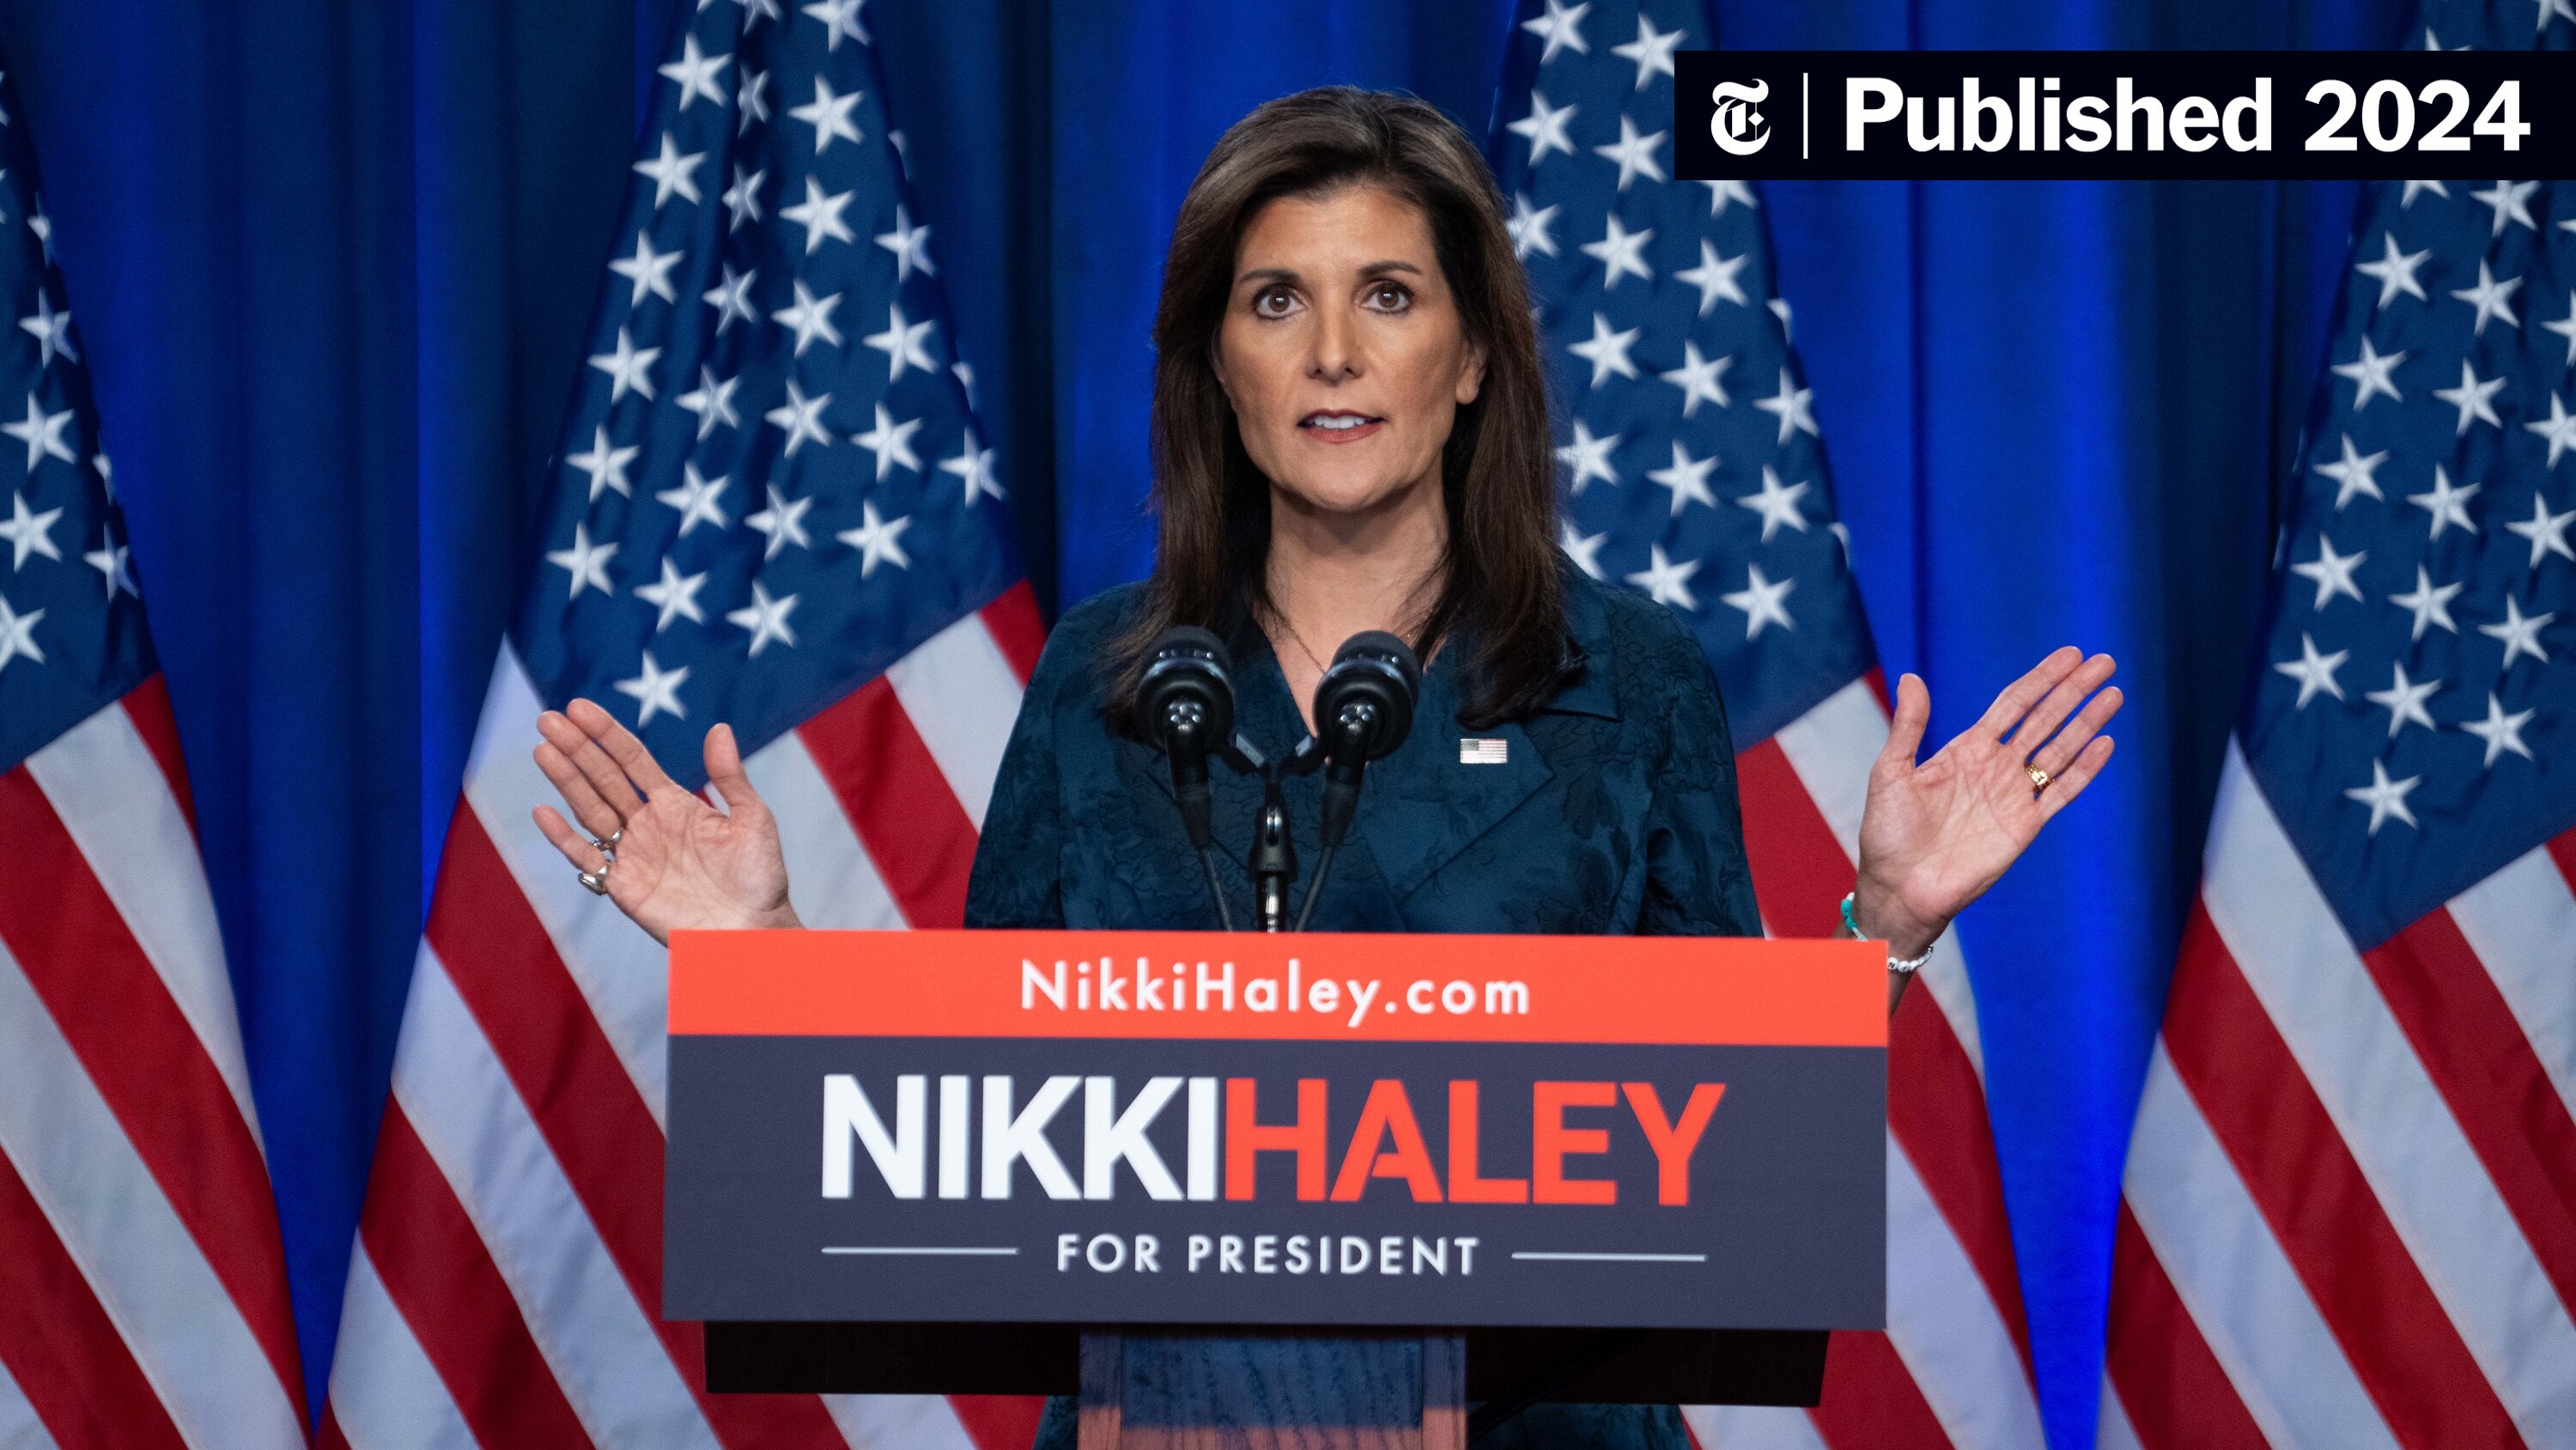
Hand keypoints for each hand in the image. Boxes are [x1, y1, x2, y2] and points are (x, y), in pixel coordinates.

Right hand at [530, 699, 799, 945]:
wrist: (754, 930)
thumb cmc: (759, 876)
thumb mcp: (752, 818)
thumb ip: (730, 776)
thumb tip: (720, 728)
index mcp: (674, 803)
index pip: (632, 760)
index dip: (606, 734)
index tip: (579, 708)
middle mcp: (647, 824)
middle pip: (604, 778)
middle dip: (577, 748)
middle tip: (547, 719)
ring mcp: (632, 854)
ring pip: (590, 809)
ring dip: (566, 780)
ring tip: (543, 749)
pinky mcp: (622, 886)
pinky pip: (587, 857)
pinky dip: (564, 837)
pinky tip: (543, 811)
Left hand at [1852, 647, 2120, 960]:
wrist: (1899, 888)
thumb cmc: (1887, 833)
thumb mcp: (1891, 772)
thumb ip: (1909, 726)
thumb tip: (1913, 677)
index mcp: (1967, 750)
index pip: (2014, 704)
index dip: (2042, 679)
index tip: (2070, 654)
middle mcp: (1996, 768)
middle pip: (2045, 720)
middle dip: (2074, 691)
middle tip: (2105, 661)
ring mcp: (2013, 796)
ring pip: (2060, 751)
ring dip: (2087, 723)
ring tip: (2113, 694)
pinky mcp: (2025, 827)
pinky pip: (2061, 793)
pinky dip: (2084, 770)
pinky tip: (2104, 744)